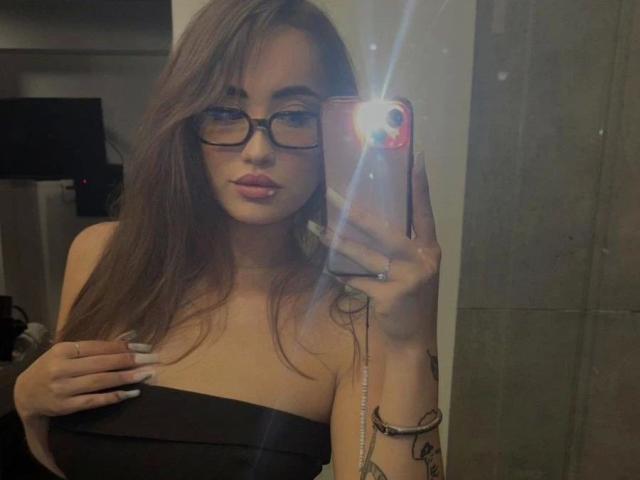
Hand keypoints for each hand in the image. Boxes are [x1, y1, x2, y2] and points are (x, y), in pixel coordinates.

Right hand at [14, 334, 159, 421]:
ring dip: (126, 377)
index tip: (145, 346)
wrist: (25, 394)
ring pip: (100, 381)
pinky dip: (114, 396)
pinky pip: (94, 401)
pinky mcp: (65, 406)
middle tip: (153, 359)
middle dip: (130, 360)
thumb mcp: (68, 352)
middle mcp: (62, 368)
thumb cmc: (52, 367)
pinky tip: (132, 393)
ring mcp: (63, 389)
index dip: (124, 346)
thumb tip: (131, 335)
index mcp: (63, 350)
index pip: (99, 347)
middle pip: (102, 363)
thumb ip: (97, 346)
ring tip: (147, 374)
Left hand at [307, 151, 440, 348]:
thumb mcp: (413, 271)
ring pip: (365, 254)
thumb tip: (365, 223)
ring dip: (339, 243)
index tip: (417, 158)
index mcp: (429, 249)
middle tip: (332, 195)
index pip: (424, 212)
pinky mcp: (392, 295)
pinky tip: (333, 273)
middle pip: (383, 230)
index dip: (420, 186)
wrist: (412, 339)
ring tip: (318, 230)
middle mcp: (423, 259)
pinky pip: (359, 281)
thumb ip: (399, 249)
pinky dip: (344, 277)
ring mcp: (409, 278)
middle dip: (355, 213)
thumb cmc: (409, 300)